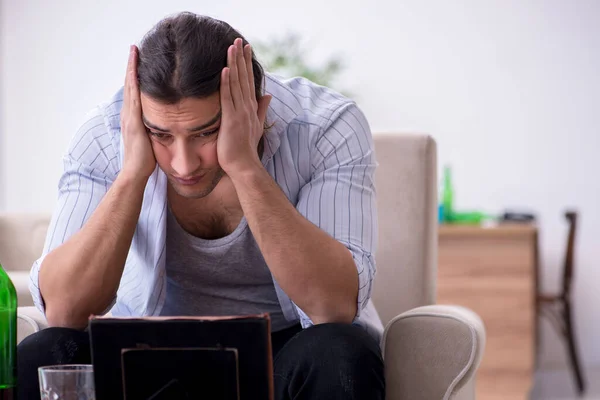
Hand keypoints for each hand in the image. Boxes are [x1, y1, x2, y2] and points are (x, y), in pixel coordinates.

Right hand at [120, 45, 155, 180]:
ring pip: (130, 87)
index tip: (139, 60)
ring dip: (132, 69)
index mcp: (133, 118)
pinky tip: (137, 71)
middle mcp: (128, 114)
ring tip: (134, 52)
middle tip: (134, 48)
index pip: (135, 92)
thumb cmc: (145, 162)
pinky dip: (134, 82)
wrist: (135, 174)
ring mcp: (129, 116)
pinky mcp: (133, 121)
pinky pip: (134, 97)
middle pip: (130, 85)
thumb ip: (154, 130)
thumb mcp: (151, 141)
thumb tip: (163, 125)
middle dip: (132, 66)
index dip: (136, 76)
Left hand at [217, 38, 271, 175]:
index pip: (248, 81)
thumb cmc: (246, 150)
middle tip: (239, 40)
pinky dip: (227, 83)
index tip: (245, 48)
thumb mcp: (256, 126)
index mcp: (251, 108)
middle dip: (241, 58)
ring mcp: (241, 113)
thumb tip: (268, 96)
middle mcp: (248, 108)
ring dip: (235, 65)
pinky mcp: (232, 119)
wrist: (245, 166)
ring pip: (237, 84)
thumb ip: (262, 110)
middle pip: (244, 78)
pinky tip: (225, 69)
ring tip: (232, 47)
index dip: (247, 64)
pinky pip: (229, 98)